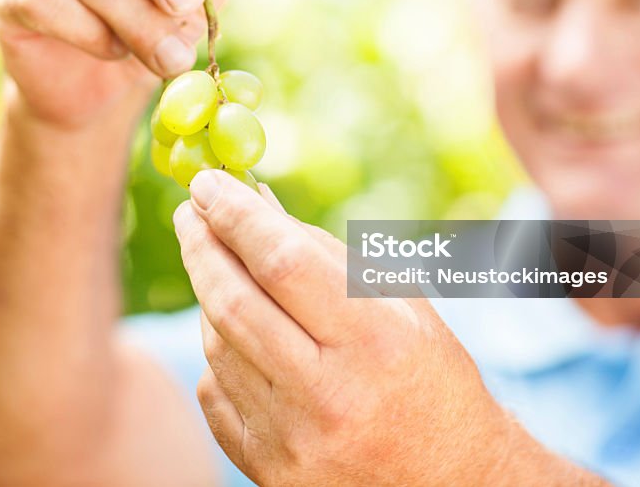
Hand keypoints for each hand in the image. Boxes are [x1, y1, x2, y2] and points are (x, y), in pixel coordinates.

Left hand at [173, 170, 580, 485]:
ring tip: (226, 271)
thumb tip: (255, 201)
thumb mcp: (399, 305)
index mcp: (375, 342)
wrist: (449, 481)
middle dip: (201, 246)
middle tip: (190, 213)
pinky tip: (239, 335)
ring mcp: (293, 441)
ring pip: (217, 346)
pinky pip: (215, 393)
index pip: (281, 262)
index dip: (235, 214)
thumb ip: (324, 252)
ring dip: (211, 296)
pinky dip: (219, 353)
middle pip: (232, 302)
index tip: (206, 182)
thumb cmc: (431, 377)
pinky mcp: (268, 471)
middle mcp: (330, 396)